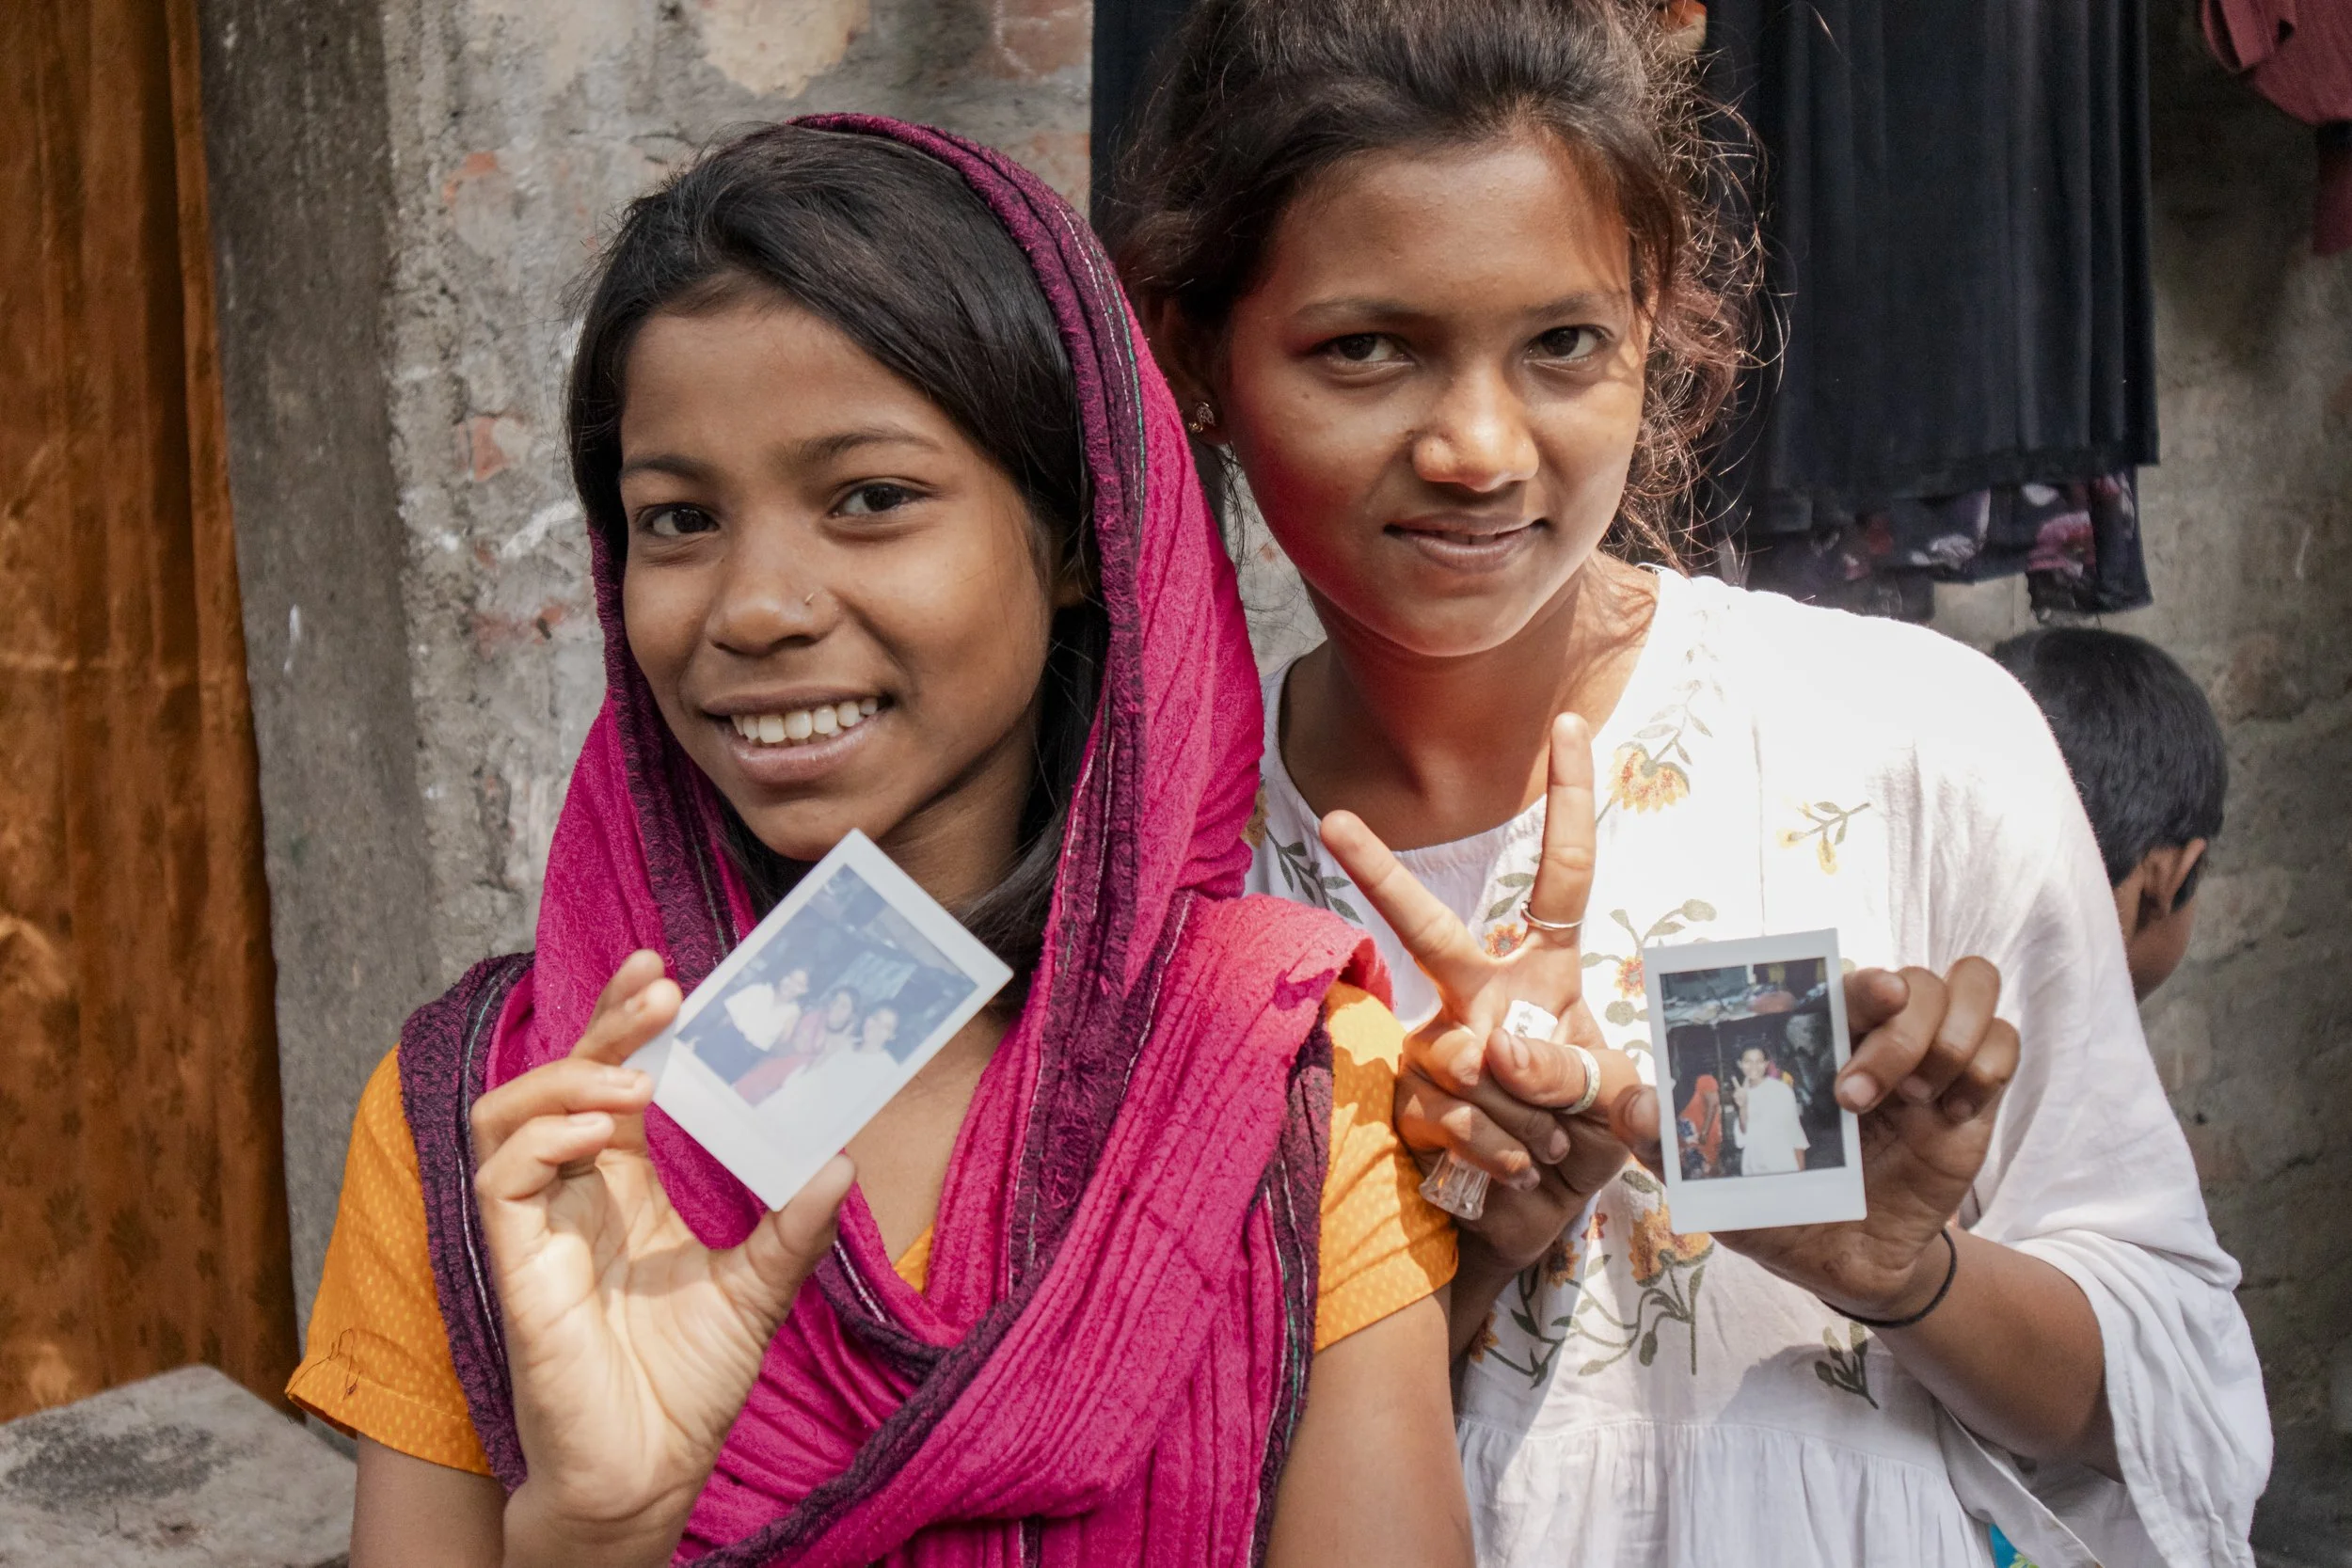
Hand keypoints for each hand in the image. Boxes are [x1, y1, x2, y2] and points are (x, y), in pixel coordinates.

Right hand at [473, 951, 853, 1559]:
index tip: (672, 977)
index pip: (617, 1081)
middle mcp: (575, 1194)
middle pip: (565, 1078)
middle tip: (662, 989)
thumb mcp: (759, 1291)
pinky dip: (541, 1140)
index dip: (631, 1026)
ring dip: (566, 1078)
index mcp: (625, 1188)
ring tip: (635, 1081)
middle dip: (607, 1025)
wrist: (650, 1472)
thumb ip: (793, 1228)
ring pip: (507, 1112)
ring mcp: (538, 1226)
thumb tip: (841, 1162)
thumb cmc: (688, 1386)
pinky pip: (500, 1178)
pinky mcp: (515, 1265)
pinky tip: (598, 1136)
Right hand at [1321, 714, 1643, 1270]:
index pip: (1564, 876)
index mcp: (1541, 968)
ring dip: (1524, 1113)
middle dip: (1381, 875)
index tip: (1574, 726)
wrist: (1533, 1214)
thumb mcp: (1611, 1102)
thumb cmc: (1578, 1132)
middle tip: (1336, 821)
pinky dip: (1498, 1149)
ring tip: (1546, 1142)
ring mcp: (1433, 1044)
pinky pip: (1450, 1113)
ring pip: (1466, 1057)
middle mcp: (1477, 992)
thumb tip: (1493, 1050)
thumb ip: (1576, 1072)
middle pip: (1428, 928)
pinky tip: (1517, 1166)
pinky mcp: (1407, 1100)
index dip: (1570, 802)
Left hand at [1617, 959, 2019, 1319]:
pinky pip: (2005, 1041)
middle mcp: (1872, 1039)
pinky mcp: (1973, 1095)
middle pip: (1911, 978)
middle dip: (1899, 1025)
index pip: (1839, 980)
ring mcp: (1928, 1062)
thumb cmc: (1781, 1211)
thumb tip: (1632, 1105)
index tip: (1873, 992)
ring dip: (1949, 1039)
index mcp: (1811, 1044)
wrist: (1847, 1269)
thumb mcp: (1723, 1188)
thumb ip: (1673, 1146)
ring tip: (1917, 1099)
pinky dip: (1988, 1067)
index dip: (1858, 975)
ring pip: (1966, 986)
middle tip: (1859, 1092)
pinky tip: (1954, 1113)